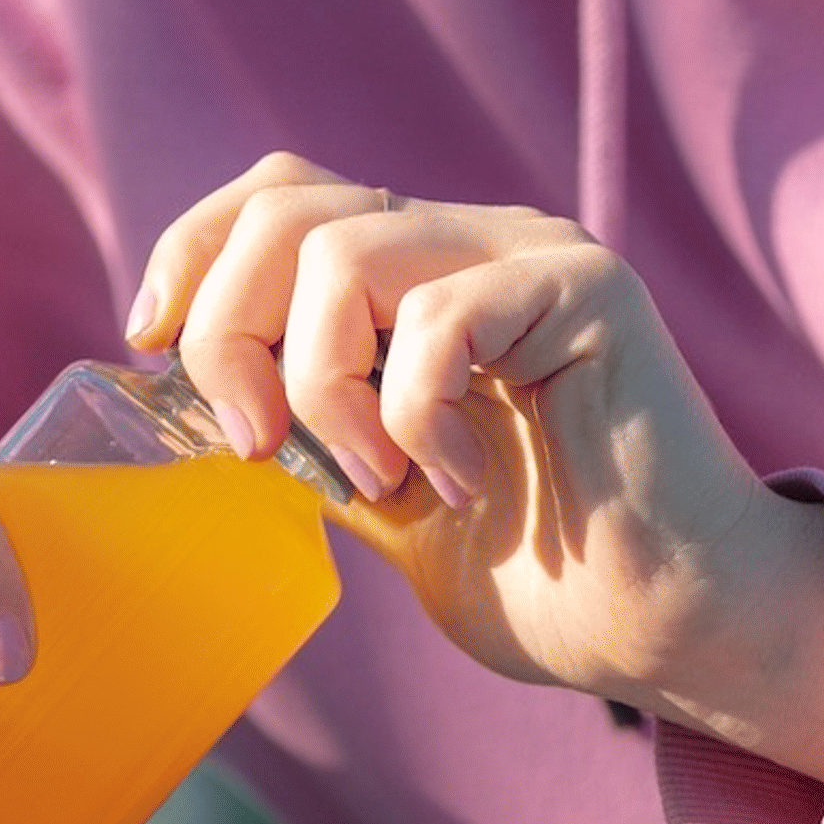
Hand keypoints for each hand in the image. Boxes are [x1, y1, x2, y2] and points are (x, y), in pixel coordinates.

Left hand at [130, 154, 823, 782]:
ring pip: (343, 254)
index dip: (191, 252)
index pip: (274, 193)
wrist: (674, 630)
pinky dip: (414, 415)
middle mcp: (473, 241)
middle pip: (285, 207)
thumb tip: (193, 409)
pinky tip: (458, 483)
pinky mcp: (588, 291)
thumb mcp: (382, 498)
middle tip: (259, 448)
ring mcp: (532, 256)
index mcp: (422, 273)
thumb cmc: (546, 579)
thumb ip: (306, 435)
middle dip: (229, 333)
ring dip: (321, 385)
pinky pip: (440, 316)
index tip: (149, 344)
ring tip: (377, 480)